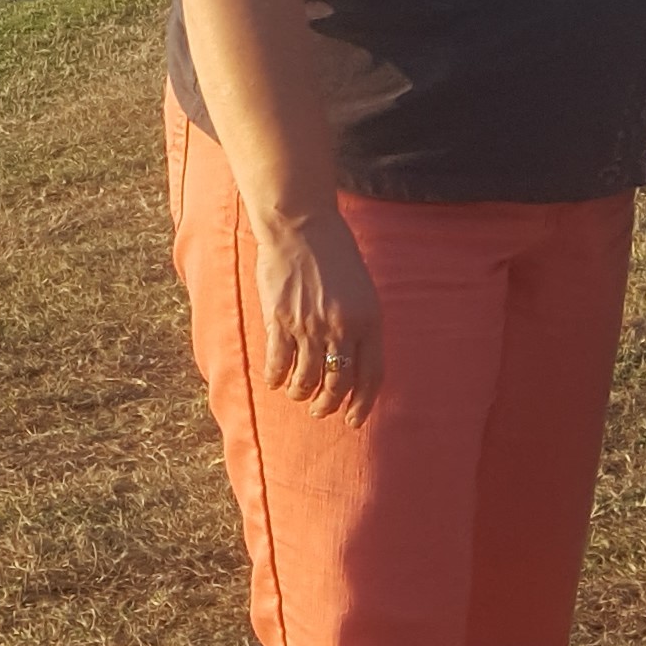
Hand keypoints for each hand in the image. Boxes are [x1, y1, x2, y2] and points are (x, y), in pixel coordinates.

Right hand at [245, 203, 387, 419]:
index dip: (362, 404)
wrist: (300, 226)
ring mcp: (310, 325)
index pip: (371, 376)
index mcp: (369, 320)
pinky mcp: (280, 320)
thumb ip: (361, 325)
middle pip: (338, 384)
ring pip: (306, 379)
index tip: (352, 419)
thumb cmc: (334, 254)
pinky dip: (276, 378)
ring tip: (297, 393)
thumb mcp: (362, 289)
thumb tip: (354, 364)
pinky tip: (274, 380)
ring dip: (301, 393)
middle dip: (327, 404)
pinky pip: (278, 363)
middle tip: (320, 410)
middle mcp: (342, 327)